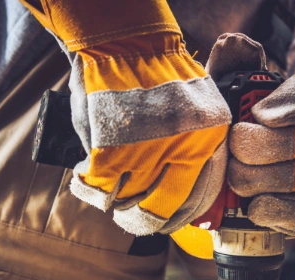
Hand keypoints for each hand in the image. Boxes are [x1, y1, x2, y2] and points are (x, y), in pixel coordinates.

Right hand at [22, 0, 231, 234]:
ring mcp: (144, 152)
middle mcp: (180, 150)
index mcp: (207, 141)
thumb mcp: (196, 111)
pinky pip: (99, 187)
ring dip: (117, 206)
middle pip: (162, 209)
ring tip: (112, 200)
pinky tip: (87, 181)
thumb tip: (178, 188)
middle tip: (134, 219)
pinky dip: (90, 189)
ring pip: (129, 202)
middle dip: (145, 222)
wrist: (127, 42)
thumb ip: (193, 150)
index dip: (180, 218)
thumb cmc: (160, 75)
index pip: (199, 199)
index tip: (166, 221)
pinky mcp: (111, 150)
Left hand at [213, 34, 294, 236]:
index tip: (257, 114)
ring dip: (250, 179)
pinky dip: (266, 208)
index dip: (287, 106)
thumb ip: (227, 68)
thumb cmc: (228, 132)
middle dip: (249, 149)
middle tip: (231, 151)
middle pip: (292, 142)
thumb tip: (233, 45)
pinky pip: (294, 211)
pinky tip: (251, 202)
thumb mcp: (222, 98)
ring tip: (234, 176)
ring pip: (290, 177)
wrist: (225, 182)